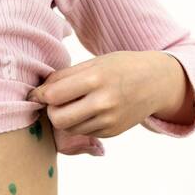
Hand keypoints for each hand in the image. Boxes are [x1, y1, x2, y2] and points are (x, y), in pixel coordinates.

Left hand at [26, 51, 170, 139]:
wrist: (157, 82)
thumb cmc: (122, 67)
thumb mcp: (95, 62)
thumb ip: (66, 76)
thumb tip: (40, 91)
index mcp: (96, 78)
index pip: (54, 95)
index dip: (40, 94)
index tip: (37, 93)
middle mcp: (103, 102)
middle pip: (57, 118)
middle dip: (51, 110)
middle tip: (55, 101)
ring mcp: (109, 120)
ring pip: (68, 128)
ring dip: (65, 118)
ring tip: (74, 104)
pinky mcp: (112, 132)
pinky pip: (83, 132)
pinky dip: (80, 123)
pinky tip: (90, 110)